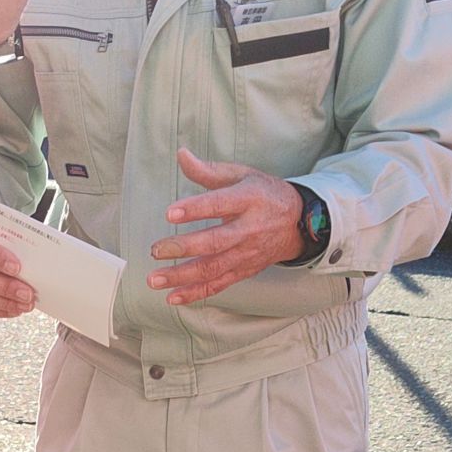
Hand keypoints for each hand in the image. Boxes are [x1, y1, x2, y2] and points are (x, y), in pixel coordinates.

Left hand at [147, 147, 306, 305]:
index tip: (170, 213)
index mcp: (248, 200)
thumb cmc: (263, 194)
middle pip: (214, 242)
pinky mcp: (243, 271)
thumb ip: (208, 170)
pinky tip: (172, 296)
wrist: (297, 223)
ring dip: (182, 276)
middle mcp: (248, 230)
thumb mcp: (241, 175)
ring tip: (154, 279)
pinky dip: (195, 293)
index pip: (219, 205)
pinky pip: (218, 285)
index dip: (194, 210)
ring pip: (212, 269)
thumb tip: (181, 155)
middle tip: (156, 250)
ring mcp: (245, 254)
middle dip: (183, 248)